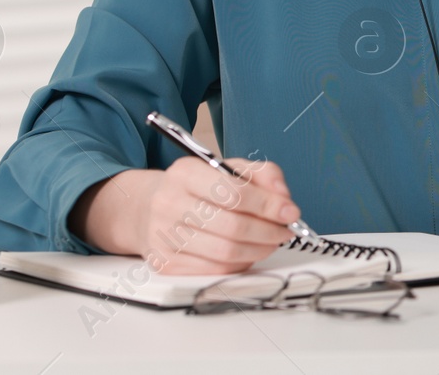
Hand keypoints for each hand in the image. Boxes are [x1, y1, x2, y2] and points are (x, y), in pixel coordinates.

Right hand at [70, 157, 301, 274]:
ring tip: (272, 242)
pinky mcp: (165, 263)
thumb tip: (284, 198)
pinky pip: (214, 270)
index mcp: (184, 173)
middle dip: (268, 231)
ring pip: (225, 252)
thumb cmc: (196, 188)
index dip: (268, 205)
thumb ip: (262, 174)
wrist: (148, 208)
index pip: (234, 192)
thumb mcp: (227, 168)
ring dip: (259, 250)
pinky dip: (240, 264)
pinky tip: (249, 253)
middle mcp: (168, 203)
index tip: (291, 211)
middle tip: (286, 231)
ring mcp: (163, 236)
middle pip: (232, 226)